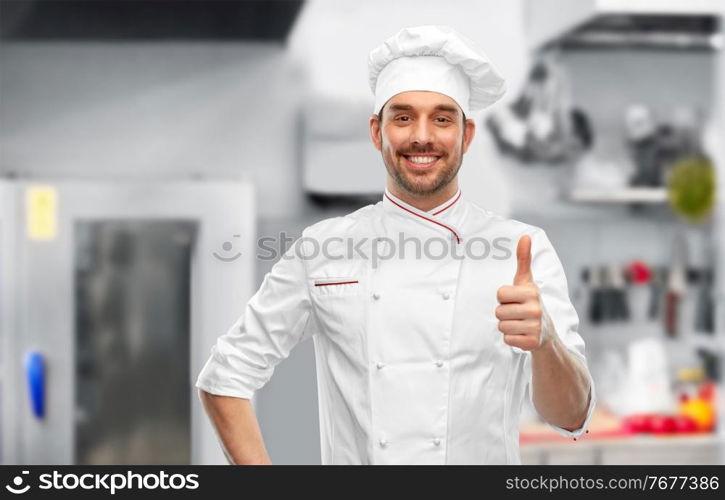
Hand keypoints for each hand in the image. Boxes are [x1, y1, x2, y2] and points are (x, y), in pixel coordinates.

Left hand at [495, 235, 551, 351]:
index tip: (515, 299)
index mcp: (532, 292)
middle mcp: (535, 309)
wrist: (546, 332)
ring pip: (501, 326)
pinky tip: (522, 334)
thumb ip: (523, 259)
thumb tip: (525, 236)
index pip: (500, 294)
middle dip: (504, 313)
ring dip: (507, 326)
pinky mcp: (532, 342)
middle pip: (498, 312)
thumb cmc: (530, 302)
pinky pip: (507, 340)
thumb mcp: (526, 281)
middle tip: (517, 314)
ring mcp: (535, 327)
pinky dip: (511, 339)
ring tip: (520, 323)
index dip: (504, 298)